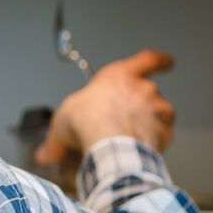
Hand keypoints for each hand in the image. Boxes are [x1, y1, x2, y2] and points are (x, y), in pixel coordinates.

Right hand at [35, 50, 175, 166]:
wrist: (111, 146)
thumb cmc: (89, 122)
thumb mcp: (63, 122)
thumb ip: (58, 137)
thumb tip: (46, 153)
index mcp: (119, 75)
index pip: (147, 59)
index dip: (158, 60)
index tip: (166, 61)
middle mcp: (142, 89)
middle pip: (150, 89)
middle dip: (142, 103)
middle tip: (126, 118)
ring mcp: (156, 110)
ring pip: (160, 113)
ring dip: (150, 122)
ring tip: (132, 136)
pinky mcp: (164, 132)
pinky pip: (163, 136)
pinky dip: (155, 142)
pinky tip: (139, 149)